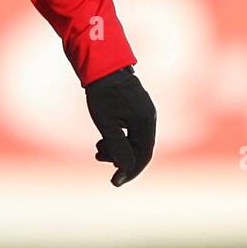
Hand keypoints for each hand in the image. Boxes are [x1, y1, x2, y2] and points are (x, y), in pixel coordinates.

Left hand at [85, 66, 155, 186]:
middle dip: (120, 158)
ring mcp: (143, 113)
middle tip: (99, 157)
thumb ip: (116, 146)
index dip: (130, 171)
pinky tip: (102, 140)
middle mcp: (148, 118)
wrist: (102, 65)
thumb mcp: (106, 123)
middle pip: (139, 149)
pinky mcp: (136, 110)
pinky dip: (118, 138)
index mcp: (145, 122)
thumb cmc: (102, 93)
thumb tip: (125, 168)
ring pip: (133, 141)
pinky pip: (131, 131)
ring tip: (98, 149)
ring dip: (117, 149)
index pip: (143, 155)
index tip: (115, 182)